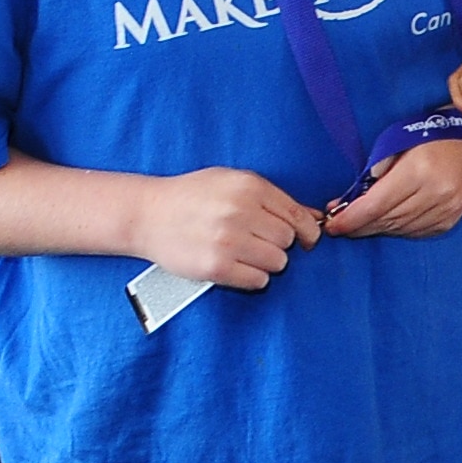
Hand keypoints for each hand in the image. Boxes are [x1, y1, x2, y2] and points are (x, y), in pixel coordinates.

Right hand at [132, 167, 317, 288]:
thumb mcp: (233, 182)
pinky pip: (257, 280)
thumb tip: (314, 217)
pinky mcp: (215, 267)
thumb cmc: (193, 197)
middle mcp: (241, 212)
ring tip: (247, 255)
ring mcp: (228, 240)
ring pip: (277, 261)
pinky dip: (253, 278)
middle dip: (279, 244)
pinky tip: (239, 268)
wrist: (146, 214)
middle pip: (287, 240)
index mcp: (249, 187)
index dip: (307, 231)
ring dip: (267, 262)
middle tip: (260, 243)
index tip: (307, 240)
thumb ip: (273, 198)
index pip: (297, 215)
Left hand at [323, 134, 461, 241]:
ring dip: (377, 228)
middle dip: (359, 225)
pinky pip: (414, 233)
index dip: (350, 219)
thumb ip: (371, 174)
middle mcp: (437, 191)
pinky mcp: (450, 219)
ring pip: (399, 229)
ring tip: (363, 221)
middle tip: (340, 225)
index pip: (376, 205)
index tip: (331, 225)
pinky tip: (390, 219)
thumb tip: (341, 205)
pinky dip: (397, 229)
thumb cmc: (427, 140)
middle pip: (386, 220)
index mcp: (420, 169)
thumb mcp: (396, 145)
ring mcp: (447, 208)